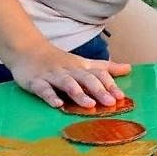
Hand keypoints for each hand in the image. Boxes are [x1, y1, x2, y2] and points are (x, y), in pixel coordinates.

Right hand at [7, 45, 130, 108]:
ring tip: (90, 105)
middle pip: (86, 79)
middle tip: (111, 102)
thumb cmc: (60, 61)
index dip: (110, 84)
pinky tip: (57, 104)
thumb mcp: (84, 62)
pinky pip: (44, 89)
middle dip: (99, 90)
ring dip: (78, 94)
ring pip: (67, 83)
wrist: (28, 50)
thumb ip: (105, 68)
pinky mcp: (36, 82)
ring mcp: (53, 76)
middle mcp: (69, 70)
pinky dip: (50, 96)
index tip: (121, 97)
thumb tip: (128, 68)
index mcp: (81, 67)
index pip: (99, 74)